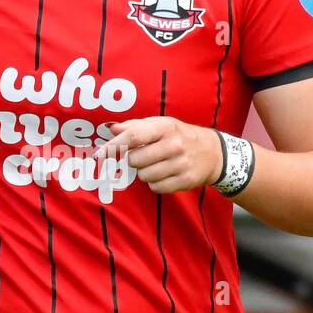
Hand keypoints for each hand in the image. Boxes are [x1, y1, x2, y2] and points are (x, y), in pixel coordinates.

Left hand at [92, 117, 222, 194]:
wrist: (212, 152)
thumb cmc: (179, 136)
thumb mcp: (161, 125)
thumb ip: (135, 126)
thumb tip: (112, 129)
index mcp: (165, 127)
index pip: (134, 136)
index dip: (114, 146)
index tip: (100, 154)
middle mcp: (174, 145)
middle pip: (135, 160)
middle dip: (133, 160)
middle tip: (143, 157)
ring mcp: (181, 164)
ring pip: (144, 176)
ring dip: (144, 173)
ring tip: (156, 165)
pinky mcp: (185, 180)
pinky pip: (156, 188)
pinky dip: (155, 183)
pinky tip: (164, 174)